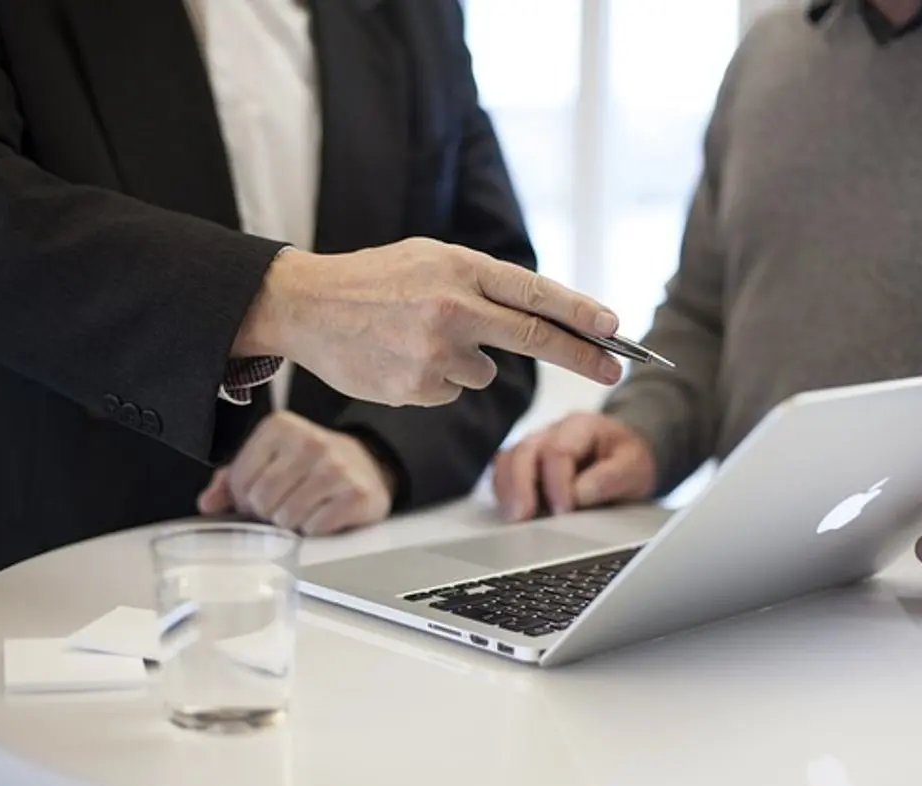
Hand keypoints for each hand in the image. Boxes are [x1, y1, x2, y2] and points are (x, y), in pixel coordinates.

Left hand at [197, 411, 393, 534]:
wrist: (368, 467)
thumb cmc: (310, 467)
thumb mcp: (270, 461)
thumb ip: (233, 479)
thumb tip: (208, 503)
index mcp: (280, 427)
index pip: (239, 480)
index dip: (244, 499)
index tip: (261, 497)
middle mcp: (310, 441)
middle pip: (262, 500)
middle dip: (268, 513)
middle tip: (283, 507)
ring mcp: (337, 466)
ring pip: (287, 517)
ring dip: (292, 524)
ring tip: (304, 511)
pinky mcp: (358, 493)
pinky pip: (316, 528)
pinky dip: (315, 530)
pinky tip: (324, 515)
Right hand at [234, 239, 623, 406]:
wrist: (306, 305)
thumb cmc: (375, 279)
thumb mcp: (431, 259)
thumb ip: (482, 283)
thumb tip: (540, 316)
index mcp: (460, 268)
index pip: (535, 293)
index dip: (581, 313)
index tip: (615, 328)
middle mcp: (453, 308)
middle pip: (535, 338)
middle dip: (583, 356)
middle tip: (616, 368)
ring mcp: (435, 352)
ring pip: (485, 371)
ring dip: (468, 361)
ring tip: (419, 337)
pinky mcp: (418, 387)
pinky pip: (452, 390)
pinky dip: (437, 379)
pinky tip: (402, 357)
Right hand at [492, 412, 656, 520]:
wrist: (625, 457)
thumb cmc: (628, 460)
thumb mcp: (635, 467)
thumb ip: (610, 478)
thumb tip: (579, 494)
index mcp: (581, 426)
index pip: (558, 450)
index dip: (557, 483)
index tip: (564, 510)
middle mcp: (552, 431)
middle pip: (524, 451)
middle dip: (521, 485)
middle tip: (524, 516)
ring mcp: (536, 446)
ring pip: (507, 459)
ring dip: (507, 489)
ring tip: (514, 517)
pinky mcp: (526, 464)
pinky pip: (503, 471)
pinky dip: (504, 491)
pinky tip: (511, 511)